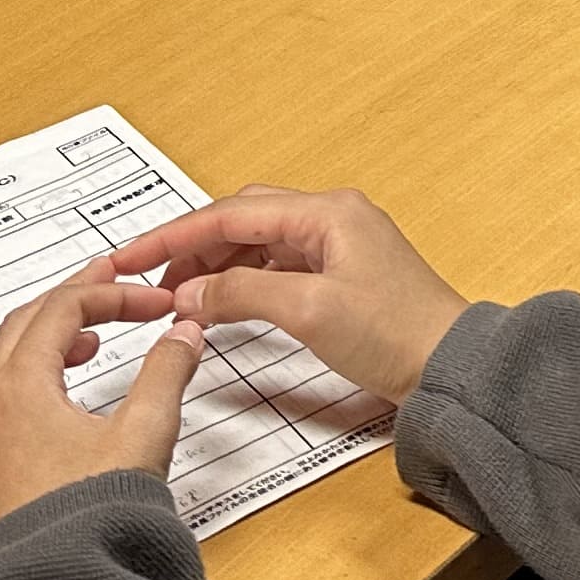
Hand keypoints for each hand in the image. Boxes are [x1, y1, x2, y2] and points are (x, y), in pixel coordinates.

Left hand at [0, 261, 202, 550]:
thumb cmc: (84, 523)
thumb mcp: (143, 437)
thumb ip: (166, 375)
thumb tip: (183, 335)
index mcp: (19, 385)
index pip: (65, 307)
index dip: (115, 294)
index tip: (154, 306)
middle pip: (21, 325)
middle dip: (73, 306)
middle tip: (114, 299)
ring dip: (29, 348)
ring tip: (71, 357)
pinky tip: (19, 418)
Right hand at [105, 185, 471, 406]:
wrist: (449, 368)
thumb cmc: (396, 334)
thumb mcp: (308, 311)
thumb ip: (241, 293)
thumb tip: (188, 294)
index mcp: (328, 212)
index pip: (232, 211)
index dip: (174, 235)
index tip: (129, 255)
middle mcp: (333, 217)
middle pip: (243, 218)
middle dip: (193, 246)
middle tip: (150, 280)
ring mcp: (338, 245)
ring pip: (258, 241)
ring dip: (217, 265)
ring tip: (181, 299)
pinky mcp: (340, 275)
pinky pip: (277, 265)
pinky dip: (243, 280)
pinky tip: (222, 303)